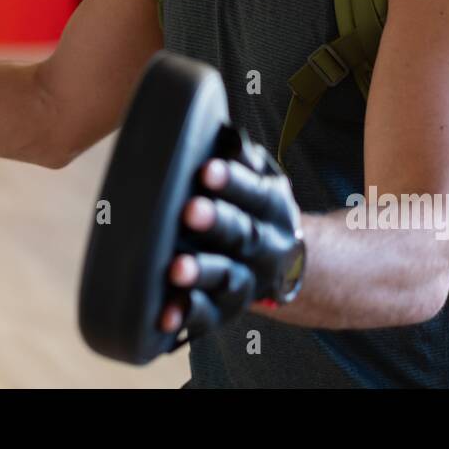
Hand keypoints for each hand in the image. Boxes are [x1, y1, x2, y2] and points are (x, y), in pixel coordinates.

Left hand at [158, 127, 305, 338]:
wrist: (281, 262)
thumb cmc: (253, 205)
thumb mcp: (258, 176)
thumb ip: (241, 156)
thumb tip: (222, 130)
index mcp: (275, 207)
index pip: (257, 193)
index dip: (233, 182)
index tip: (206, 170)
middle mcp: (269, 247)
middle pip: (244, 235)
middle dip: (216, 222)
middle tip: (189, 211)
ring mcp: (249, 282)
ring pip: (228, 279)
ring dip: (202, 273)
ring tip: (176, 269)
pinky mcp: (227, 311)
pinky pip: (209, 318)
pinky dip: (187, 314)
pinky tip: (166, 314)